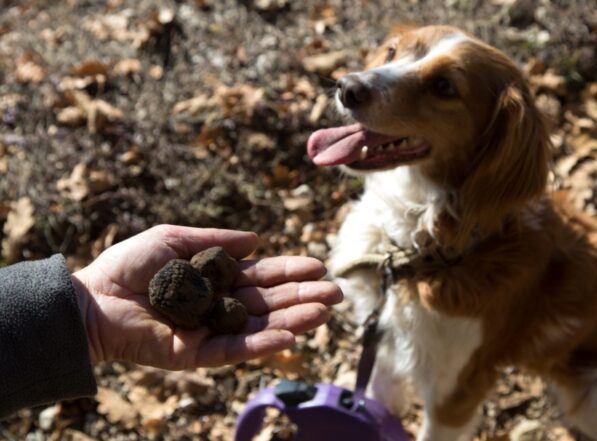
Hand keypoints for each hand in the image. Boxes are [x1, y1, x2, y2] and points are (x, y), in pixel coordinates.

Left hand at [70, 225, 341, 369]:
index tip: (318, 265)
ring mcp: (210, 332)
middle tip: (335, 292)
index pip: (261, 277)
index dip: (289, 271)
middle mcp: (219, 307)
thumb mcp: (175, 239)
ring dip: (293, 320)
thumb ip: (216, 241)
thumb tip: (257, 240)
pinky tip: (289, 335)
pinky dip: (262, 344)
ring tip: (324, 311)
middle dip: (302, 296)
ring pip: (259, 327)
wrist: (91, 299)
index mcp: (216, 280)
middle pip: (269, 303)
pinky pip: (234, 350)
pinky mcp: (196, 355)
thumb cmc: (129, 266)